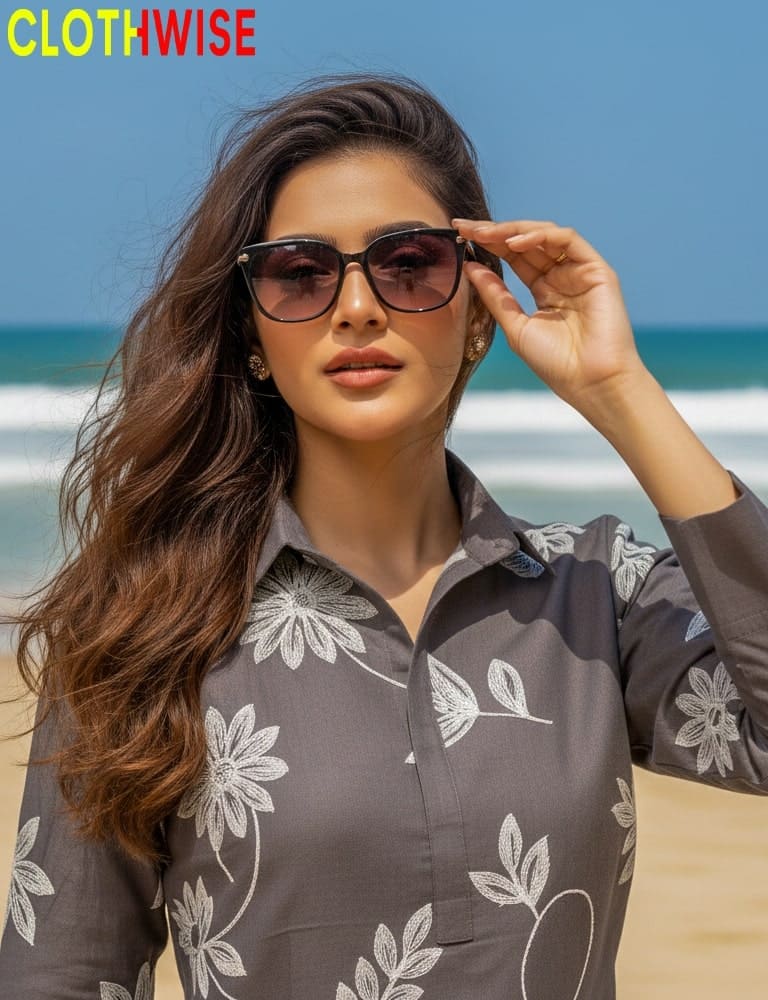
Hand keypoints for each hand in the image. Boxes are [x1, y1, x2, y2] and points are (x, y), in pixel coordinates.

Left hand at [453, 218, 648, 411]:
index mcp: (544, 290)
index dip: (487, 244)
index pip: (514, 258)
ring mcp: (580, 271)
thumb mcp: (515, 326)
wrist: (590, 382)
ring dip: (513, 230)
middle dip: (494, 232)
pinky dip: (540, 235)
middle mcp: (562, 276)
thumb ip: (496, 295)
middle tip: (465, 227)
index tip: (459, 236)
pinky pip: (567, 240)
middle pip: (527, 242)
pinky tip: (515, 242)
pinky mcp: (597, 269)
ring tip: (485, 233)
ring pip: (545, 235)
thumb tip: (470, 267)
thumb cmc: (556, 363)